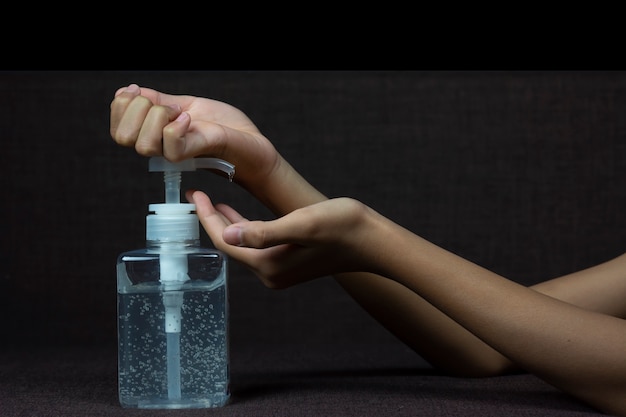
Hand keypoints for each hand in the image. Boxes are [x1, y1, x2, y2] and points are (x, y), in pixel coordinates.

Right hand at [110, 84, 279, 192]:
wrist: (253, 143)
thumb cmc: (225, 126)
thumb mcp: (187, 104)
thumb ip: (159, 100)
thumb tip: (130, 92)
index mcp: (156, 134)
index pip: (118, 128)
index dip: (121, 106)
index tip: (139, 91)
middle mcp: (162, 146)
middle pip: (123, 137)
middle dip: (136, 110)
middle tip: (167, 105)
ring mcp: (177, 153)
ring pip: (142, 144)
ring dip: (157, 117)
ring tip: (181, 112)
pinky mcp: (196, 154)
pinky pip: (170, 147)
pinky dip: (175, 127)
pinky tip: (189, 119)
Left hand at [187, 190, 377, 288]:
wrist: (371, 240)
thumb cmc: (340, 227)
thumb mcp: (300, 224)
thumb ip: (263, 232)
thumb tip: (229, 234)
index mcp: (269, 267)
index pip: (226, 242)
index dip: (207, 218)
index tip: (194, 196)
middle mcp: (271, 274)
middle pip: (231, 246)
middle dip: (212, 221)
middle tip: (196, 196)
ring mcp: (280, 271)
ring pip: (242, 245)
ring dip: (227, 224)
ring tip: (211, 202)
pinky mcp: (289, 263)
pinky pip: (257, 246)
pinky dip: (245, 228)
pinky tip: (239, 215)